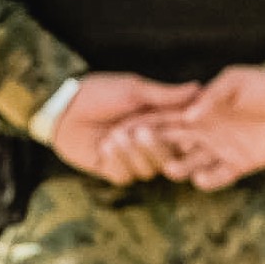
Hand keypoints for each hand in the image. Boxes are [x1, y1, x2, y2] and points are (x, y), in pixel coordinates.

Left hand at [50, 73, 201, 185]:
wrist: (65, 108)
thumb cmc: (101, 92)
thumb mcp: (135, 89)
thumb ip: (166, 96)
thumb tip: (199, 88)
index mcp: (162, 122)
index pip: (185, 136)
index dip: (184, 137)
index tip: (181, 132)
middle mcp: (152, 143)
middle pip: (170, 158)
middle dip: (155, 146)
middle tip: (140, 132)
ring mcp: (134, 159)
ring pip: (149, 170)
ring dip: (132, 153)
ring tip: (114, 135)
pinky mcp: (115, 171)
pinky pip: (126, 176)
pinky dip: (116, 161)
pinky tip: (104, 146)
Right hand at [127, 65, 264, 191]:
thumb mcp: (237, 80)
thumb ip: (213, 95)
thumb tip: (190, 113)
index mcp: (200, 109)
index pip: (165, 118)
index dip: (144, 125)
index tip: (121, 131)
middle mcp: (205, 131)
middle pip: (172, 143)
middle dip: (153, 148)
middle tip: (136, 154)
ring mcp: (221, 149)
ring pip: (191, 163)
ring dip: (180, 167)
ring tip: (172, 168)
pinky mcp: (239, 164)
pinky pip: (218, 177)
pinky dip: (209, 180)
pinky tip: (202, 178)